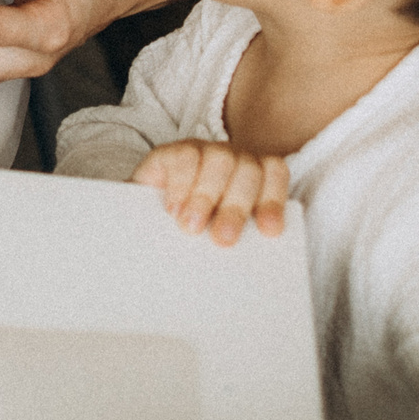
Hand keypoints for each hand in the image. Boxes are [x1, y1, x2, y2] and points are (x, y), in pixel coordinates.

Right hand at [133, 139, 290, 245]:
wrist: (144, 220)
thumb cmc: (190, 229)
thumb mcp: (215, 233)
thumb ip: (233, 236)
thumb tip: (249, 268)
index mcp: (252, 177)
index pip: (273, 173)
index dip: (273, 198)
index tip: (269, 231)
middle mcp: (232, 159)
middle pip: (249, 171)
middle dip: (237, 207)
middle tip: (223, 239)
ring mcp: (203, 151)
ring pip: (220, 160)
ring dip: (207, 196)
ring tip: (191, 227)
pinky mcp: (172, 151)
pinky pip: (185, 157)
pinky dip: (181, 184)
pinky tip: (173, 209)